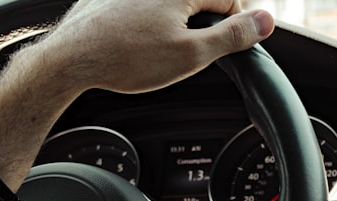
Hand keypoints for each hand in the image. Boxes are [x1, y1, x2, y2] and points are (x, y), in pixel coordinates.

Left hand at [0, 0, 273, 187]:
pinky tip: (131, 47)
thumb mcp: (191, 55)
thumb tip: (266, 21)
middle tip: (181, 58)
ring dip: (170, 29)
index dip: (231, 28)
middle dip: (197, 29)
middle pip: (197, 2)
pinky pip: (141, 10)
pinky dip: (143, 27)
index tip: (223, 49)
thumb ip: (232, 36)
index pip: (229, 0)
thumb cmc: (125, 58)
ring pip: (168, 8)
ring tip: (151, 55)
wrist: (70, 59)